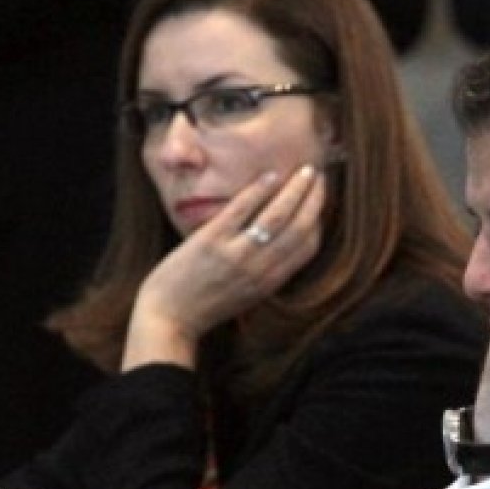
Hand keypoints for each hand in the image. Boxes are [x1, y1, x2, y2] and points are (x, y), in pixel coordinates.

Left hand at [122, 166, 325, 371]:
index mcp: (271, 282)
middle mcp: (260, 268)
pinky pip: (242, 209)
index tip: (320, 201)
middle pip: (300, 228)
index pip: (308, 247)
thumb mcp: (247, 296)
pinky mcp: (212, 241)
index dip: (318, 220)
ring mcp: (237, 254)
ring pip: (277, 216)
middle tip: (319, 177)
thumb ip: (267, 274)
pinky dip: (260, 190)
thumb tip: (282, 249)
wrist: (169, 318)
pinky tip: (270, 175)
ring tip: (305, 171)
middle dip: (314, 199)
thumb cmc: (206, 306)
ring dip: (296, 189)